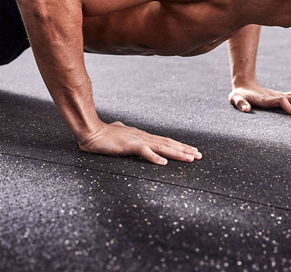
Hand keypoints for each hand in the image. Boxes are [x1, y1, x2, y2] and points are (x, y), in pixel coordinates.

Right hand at [78, 121, 201, 164]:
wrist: (91, 131)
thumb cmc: (103, 133)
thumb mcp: (118, 132)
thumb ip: (123, 131)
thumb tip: (121, 127)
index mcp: (142, 136)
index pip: (165, 141)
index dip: (179, 146)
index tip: (191, 150)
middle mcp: (143, 137)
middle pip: (168, 143)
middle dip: (185, 150)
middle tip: (199, 155)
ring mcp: (137, 140)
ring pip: (162, 147)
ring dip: (177, 153)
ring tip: (190, 158)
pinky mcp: (129, 145)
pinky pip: (145, 152)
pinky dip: (155, 157)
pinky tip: (164, 163)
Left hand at [229, 85, 290, 115]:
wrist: (243, 85)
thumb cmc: (238, 95)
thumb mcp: (235, 98)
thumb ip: (240, 103)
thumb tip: (246, 109)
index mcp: (266, 98)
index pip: (281, 101)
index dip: (289, 107)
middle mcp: (274, 96)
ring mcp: (278, 95)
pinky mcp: (279, 97)